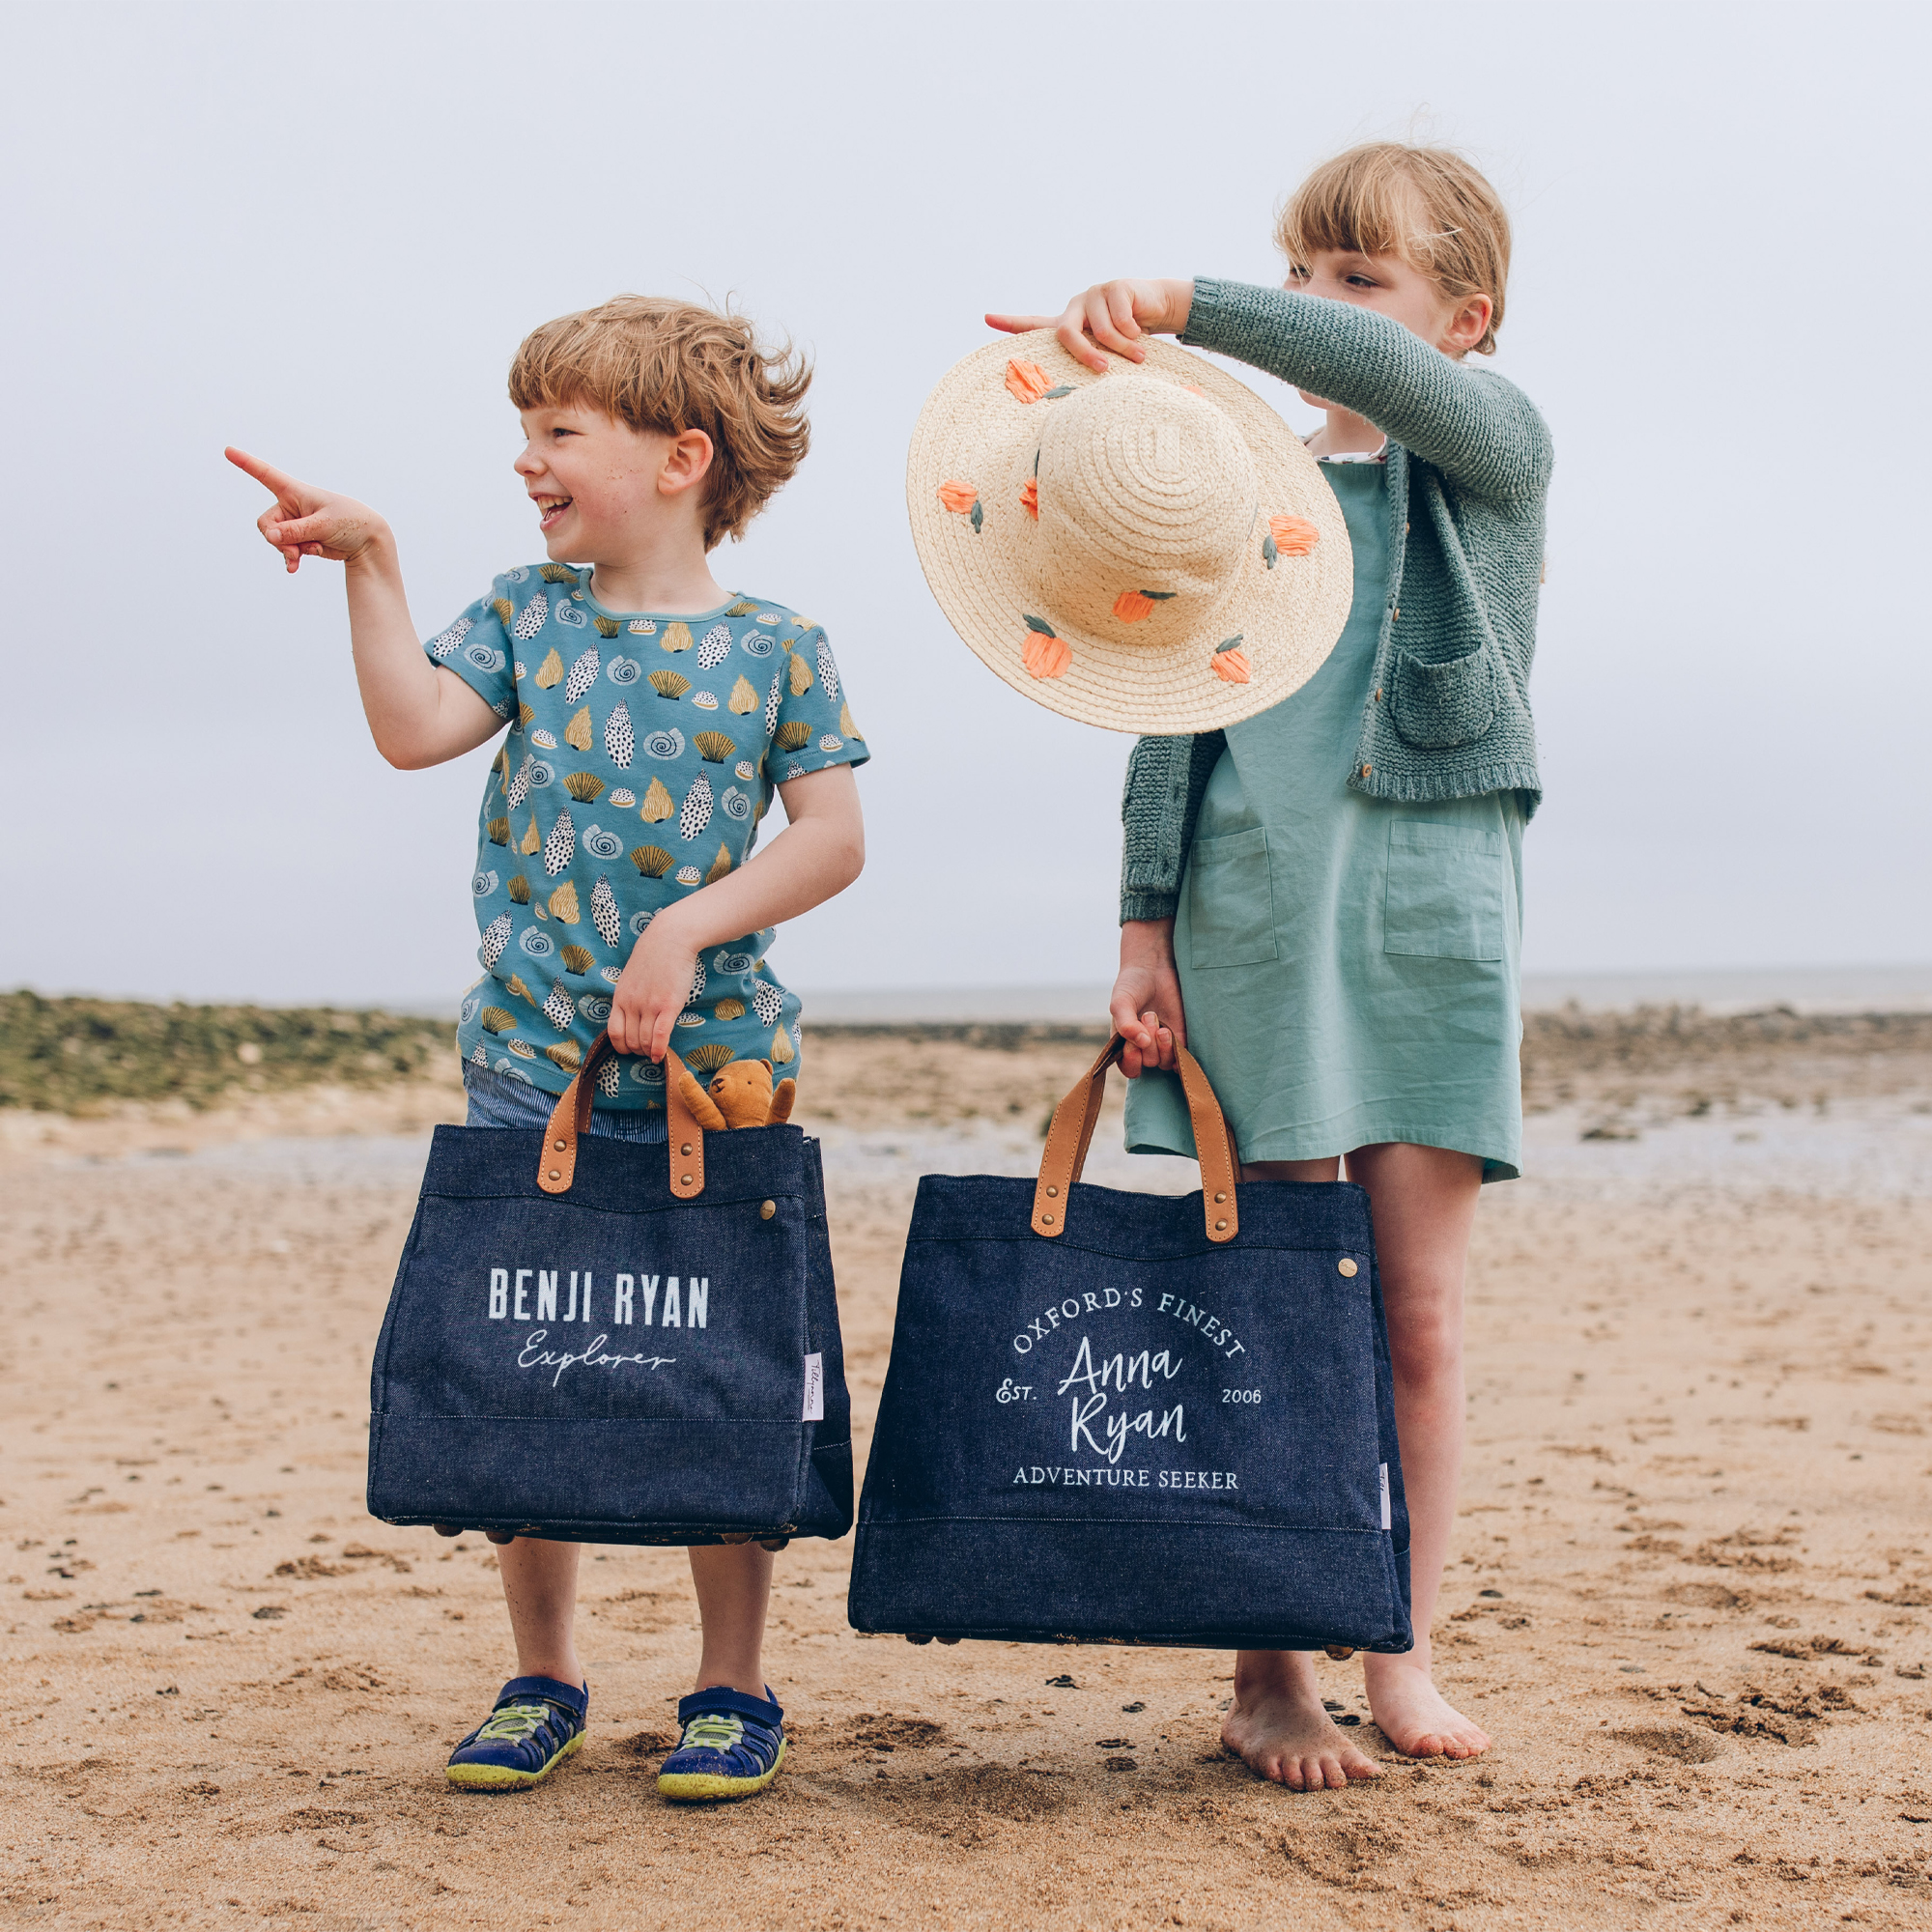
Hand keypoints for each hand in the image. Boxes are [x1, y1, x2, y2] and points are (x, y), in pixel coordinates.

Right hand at [226, 446, 390, 572]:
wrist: (367, 541)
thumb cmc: (349, 522)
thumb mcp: (323, 524)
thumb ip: (296, 531)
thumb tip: (271, 537)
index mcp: (295, 491)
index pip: (266, 475)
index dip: (246, 463)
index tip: (228, 450)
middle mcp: (291, 505)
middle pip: (266, 523)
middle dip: (278, 539)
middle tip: (296, 549)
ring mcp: (294, 523)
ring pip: (276, 540)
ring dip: (290, 550)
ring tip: (311, 550)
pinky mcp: (300, 539)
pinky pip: (285, 550)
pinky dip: (290, 558)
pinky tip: (294, 568)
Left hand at [607, 913, 698, 1062]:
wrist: (670, 938)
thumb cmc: (653, 956)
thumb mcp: (631, 977)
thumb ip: (629, 996)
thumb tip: (632, 1015)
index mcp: (620, 998)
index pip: (614, 1032)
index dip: (621, 1046)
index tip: (629, 1049)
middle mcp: (632, 1004)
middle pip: (630, 1040)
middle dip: (637, 1051)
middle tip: (646, 1051)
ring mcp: (650, 1005)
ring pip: (645, 1041)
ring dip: (649, 1052)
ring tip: (655, 1052)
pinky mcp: (668, 1005)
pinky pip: (661, 1036)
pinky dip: (659, 1050)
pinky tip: (661, 1057)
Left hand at [986, 279, 1194, 374]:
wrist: (1158, 310)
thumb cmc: (1130, 340)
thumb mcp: (1107, 355)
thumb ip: (1090, 367)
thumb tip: (1075, 408)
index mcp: (1069, 324)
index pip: (1033, 323)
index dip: (1010, 322)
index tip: (986, 317)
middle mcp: (1076, 306)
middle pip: (1065, 333)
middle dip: (1085, 354)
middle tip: (1103, 369)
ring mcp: (1094, 294)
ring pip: (1102, 330)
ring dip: (1124, 349)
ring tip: (1139, 356)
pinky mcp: (1115, 287)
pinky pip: (1121, 320)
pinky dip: (1134, 334)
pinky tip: (1142, 332)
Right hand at [1110, 919, 1187, 1077]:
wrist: (1154, 966)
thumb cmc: (1132, 984)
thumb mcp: (1121, 1002)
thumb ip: (1125, 1024)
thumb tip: (1142, 1043)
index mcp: (1125, 1043)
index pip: (1129, 1068)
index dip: (1132, 1061)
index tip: (1134, 1044)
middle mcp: (1145, 1046)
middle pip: (1149, 1063)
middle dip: (1149, 1044)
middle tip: (1148, 1016)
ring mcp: (1164, 1042)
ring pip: (1166, 1062)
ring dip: (1165, 1048)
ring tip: (1162, 1027)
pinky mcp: (1182, 1035)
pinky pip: (1184, 1056)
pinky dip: (1182, 1056)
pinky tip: (1175, 1041)